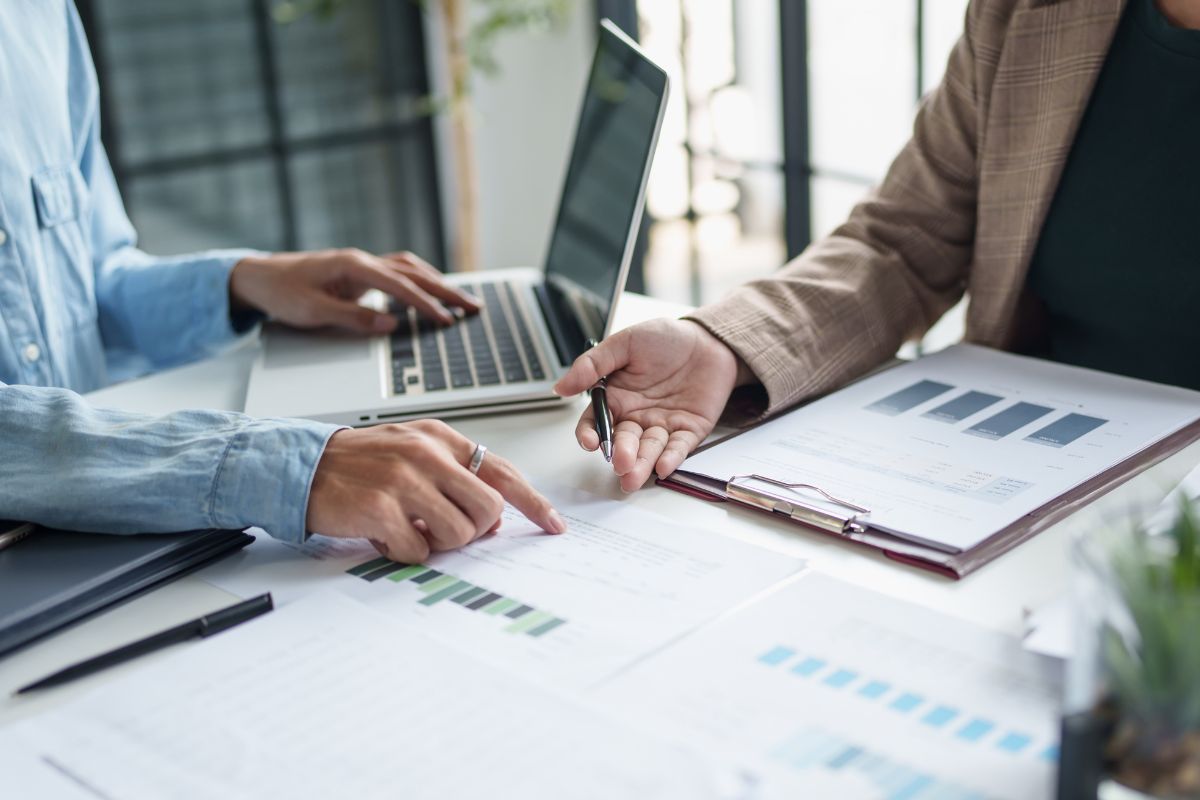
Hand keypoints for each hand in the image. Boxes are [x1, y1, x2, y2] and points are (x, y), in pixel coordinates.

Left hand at [229, 249, 481, 333]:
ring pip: (410, 269)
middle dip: (446, 290)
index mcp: (352, 266)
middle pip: (414, 273)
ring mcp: (362, 265)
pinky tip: (431, 292)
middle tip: (473, 306)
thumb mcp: (312, 312)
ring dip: (437, 283)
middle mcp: (362, 261)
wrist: (258, 277)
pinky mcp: (360, 273)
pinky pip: (399, 274)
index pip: (399, 286)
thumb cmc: (281, 292)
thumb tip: (390, 324)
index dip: (425, 304)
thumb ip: (352, 318)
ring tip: (461, 300)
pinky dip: (420, 281)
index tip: (446, 319)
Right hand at [307, 420, 566, 562]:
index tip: (553, 525)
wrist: (302, 466)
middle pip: (488, 509)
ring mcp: (404, 480)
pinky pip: (418, 550)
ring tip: (410, 529)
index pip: (503, 472)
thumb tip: (494, 517)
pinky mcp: (381, 508)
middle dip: (475, 531)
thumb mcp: (413, 452)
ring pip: (459, 533)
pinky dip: (405, 552)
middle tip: (445, 530)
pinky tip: (384, 535)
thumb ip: (455, 475)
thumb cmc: (361, 464)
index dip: (534, 503)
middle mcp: (426, 454)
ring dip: (438, 543)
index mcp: (440, 438)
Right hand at [553, 319, 749, 491]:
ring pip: (649, 449)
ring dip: (641, 464)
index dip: (591, 434)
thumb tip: (561, 386)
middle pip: (624, 441)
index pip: (596, 423)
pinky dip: (671, 458)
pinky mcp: (689, 430)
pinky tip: (663, 467)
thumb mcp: (624, 343)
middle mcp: (637, 416)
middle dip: (621, 454)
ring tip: (633, 476)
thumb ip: (592, 365)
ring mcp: (663, 425)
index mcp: (617, 398)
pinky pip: (679, 447)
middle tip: (620, 462)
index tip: (590, 442)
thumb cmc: (665, 338)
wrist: (708, 338)